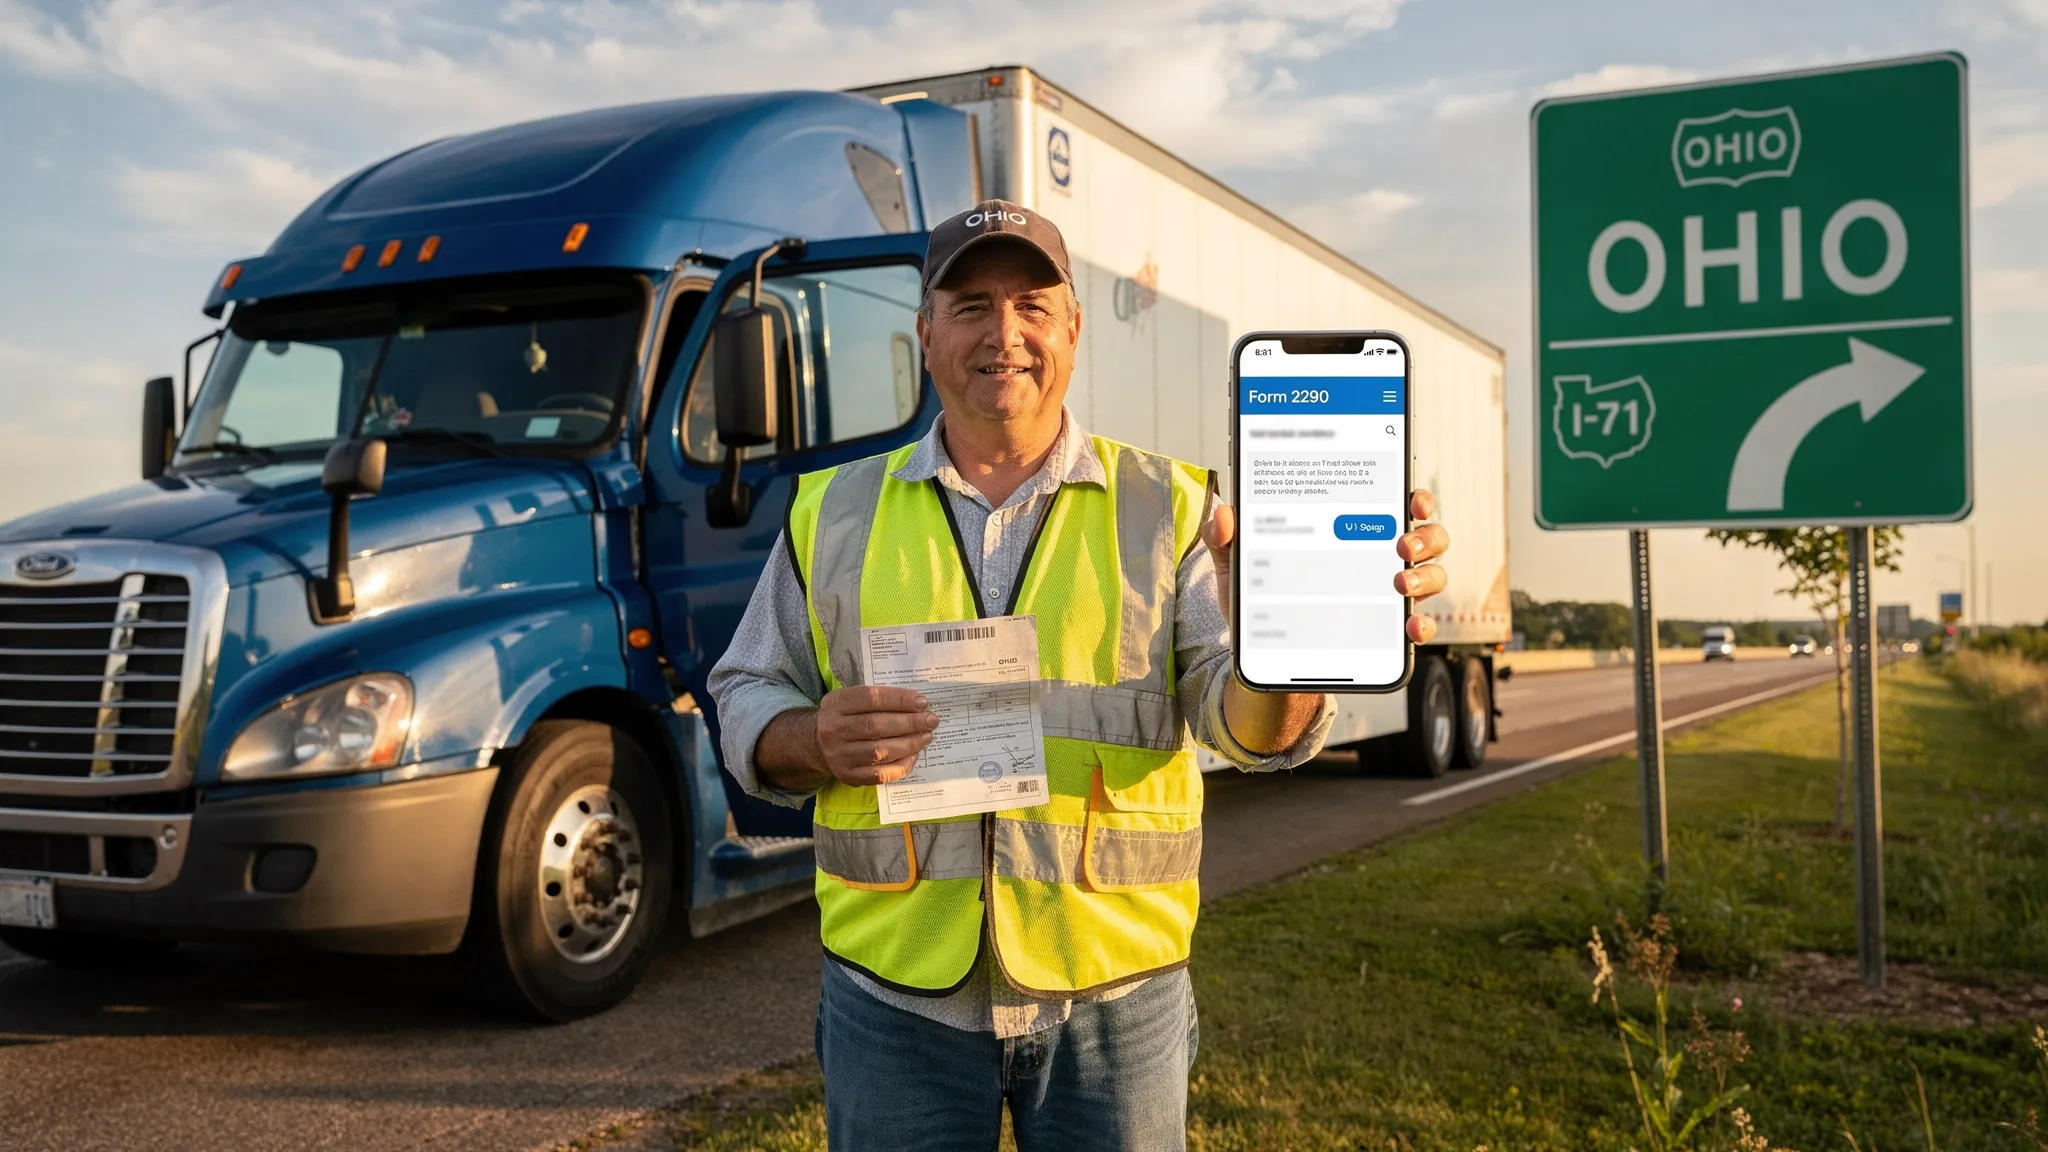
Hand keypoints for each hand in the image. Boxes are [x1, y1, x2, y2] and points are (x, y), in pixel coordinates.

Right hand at [812, 686, 940, 786]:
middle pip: (877, 725)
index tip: (922, 702)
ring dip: (909, 744)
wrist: (817, 745)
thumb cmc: (845, 718)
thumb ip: (878, 698)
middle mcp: (833, 729)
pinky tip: (913, 756)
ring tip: (926, 737)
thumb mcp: (850, 700)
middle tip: (931, 720)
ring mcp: (839, 755)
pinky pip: (879, 774)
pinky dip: (900, 766)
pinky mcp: (847, 776)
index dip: (900, 699)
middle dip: (910, 723)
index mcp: (835, 704)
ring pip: (880, 751)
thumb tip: (917, 703)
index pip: (871, 698)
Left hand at [1201, 489, 1450, 642]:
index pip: (1397, 503)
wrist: (1264, 652)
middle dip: (1426, 535)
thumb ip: (1227, 539)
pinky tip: (1411, 627)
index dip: (1416, 497)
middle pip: (1429, 536)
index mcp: (1353, 527)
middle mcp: (1382, 557)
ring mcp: (1391, 594)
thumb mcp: (1240, 566)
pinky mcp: (1388, 631)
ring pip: (1434, 576)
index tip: (1412, 499)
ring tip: (1401, 584)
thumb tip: (1223, 515)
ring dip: (1427, 577)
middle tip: (1403, 544)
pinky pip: (1420, 626)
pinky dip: (1423, 626)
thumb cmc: (1261, 597)